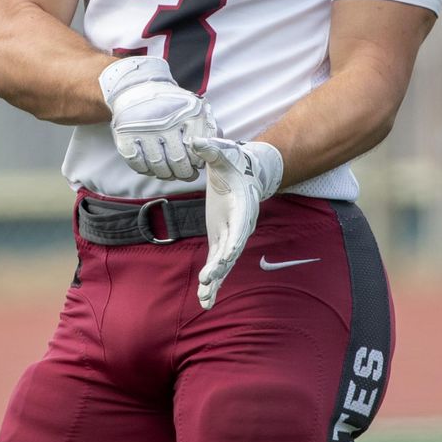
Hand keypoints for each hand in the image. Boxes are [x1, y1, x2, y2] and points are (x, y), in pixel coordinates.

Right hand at [99, 56, 215, 180]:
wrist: (136, 88)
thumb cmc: (171, 104)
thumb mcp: (193, 107)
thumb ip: (208, 127)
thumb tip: (218, 148)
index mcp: (188, 113)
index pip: (196, 150)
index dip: (198, 162)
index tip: (197, 164)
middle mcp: (166, 120)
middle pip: (178, 161)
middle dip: (184, 173)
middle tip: (187, 174)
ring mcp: (144, 129)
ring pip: (158, 165)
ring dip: (166, 174)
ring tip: (170, 173)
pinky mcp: (125, 136)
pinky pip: (138, 164)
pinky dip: (145, 170)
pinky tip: (151, 166)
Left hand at [190, 137, 283, 309]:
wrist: (246, 174)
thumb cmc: (234, 163)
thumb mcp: (224, 154)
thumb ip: (211, 149)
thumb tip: (196, 140)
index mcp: (243, 208)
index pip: (240, 227)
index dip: (234, 241)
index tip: (228, 255)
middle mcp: (240, 226)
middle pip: (232, 249)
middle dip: (221, 265)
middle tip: (208, 279)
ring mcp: (231, 235)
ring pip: (225, 263)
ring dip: (216, 281)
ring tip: (205, 301)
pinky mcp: (222, 240)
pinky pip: (218, 263)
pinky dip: (212, 281)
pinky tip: (204, 299)